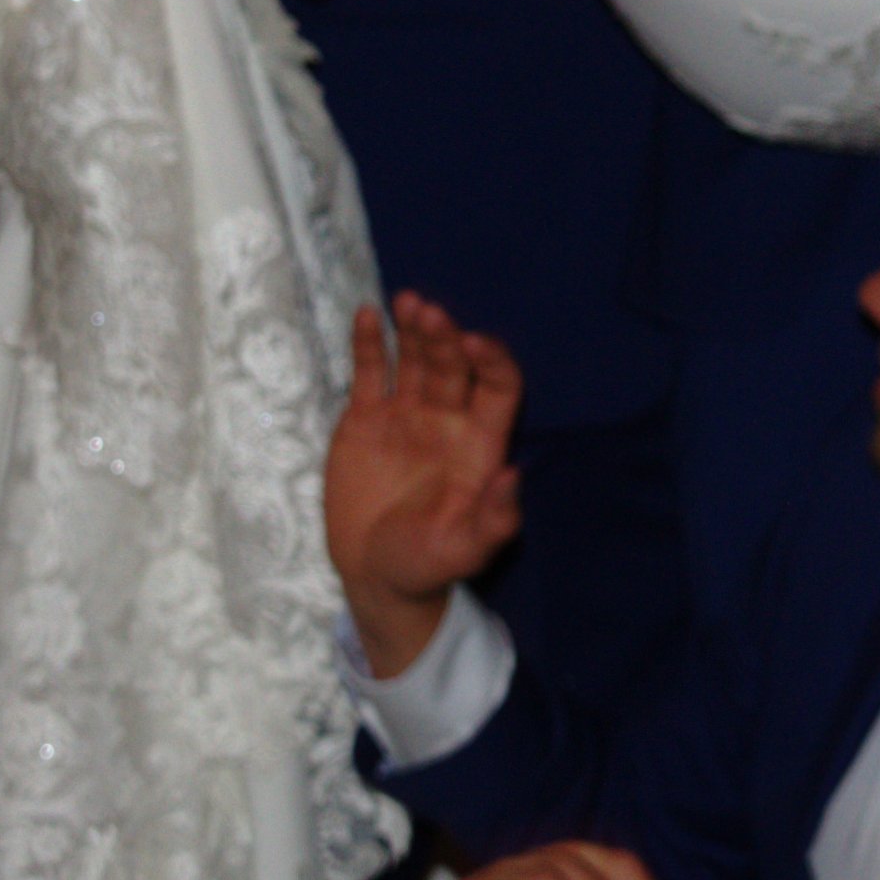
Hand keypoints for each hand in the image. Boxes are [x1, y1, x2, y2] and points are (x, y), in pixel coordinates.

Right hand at [321, 295, 524, 673]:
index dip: (492, 361)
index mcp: (480, 443)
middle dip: (445, 337)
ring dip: (413, 329)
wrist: (374, 576)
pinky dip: (369, 343)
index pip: (499, 387)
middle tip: (429, 313)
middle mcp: (448, 419)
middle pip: (454, 364)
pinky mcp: (365, 419)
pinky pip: (369, 372)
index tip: (473, 344)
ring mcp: (406, 414)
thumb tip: (514, 475)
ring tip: (407, 303)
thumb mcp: (464, 551)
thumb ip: (494, 519)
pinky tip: (366, 314)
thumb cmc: (428, 565)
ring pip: (414, 359)